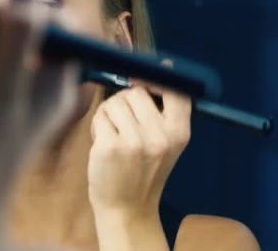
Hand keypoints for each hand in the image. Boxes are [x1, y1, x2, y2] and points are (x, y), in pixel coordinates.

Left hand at [88, 80, 190, 249]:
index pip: (176, 91)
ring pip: (114, 102)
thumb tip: (155, 69)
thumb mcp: (165, 143)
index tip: (142, 80)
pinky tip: (103, 144)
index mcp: (179, 133)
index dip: (157, 78)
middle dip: (123, 102)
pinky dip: (97, 126)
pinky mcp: (110, 146)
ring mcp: (134, 141)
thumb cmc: (142, 171)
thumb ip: (161, 112)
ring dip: (108, 114)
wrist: (127, 209)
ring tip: (113, 136)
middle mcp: (160, 136)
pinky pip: (99, 116)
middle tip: (122, 124)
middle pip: (135, 92)